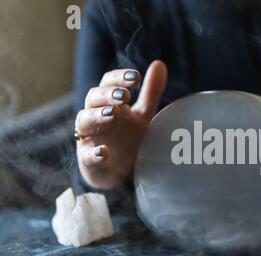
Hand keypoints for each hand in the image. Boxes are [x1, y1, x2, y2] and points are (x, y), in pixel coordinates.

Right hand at [76, 60, 167, 188]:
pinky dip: (94, 153)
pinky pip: (87, 155)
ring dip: (97, 115)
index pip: (108, 82)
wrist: (119, 170)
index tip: (136, 78)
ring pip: (84, 121)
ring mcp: (89, 137)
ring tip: (113, 113)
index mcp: (108, 102)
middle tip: (125, 95)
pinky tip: (105, 151)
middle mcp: (95, 116)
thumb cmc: (127, 137)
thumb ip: (150, 92)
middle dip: (108, 94)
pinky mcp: (88, 160)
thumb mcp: (143, 114)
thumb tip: (159, 63)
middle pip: (93, 98)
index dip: (119, 77)